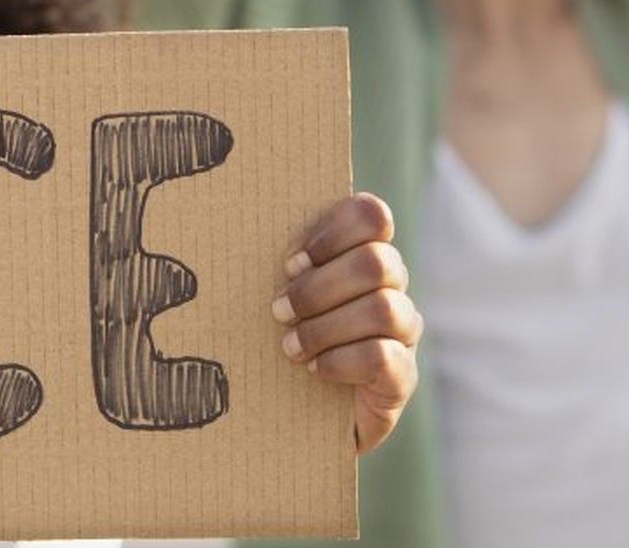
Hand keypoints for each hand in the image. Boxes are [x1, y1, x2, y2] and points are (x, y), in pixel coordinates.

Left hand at [271, 193, 421, 454]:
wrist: (294, 413)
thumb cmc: (275, 336)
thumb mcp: (274, 293)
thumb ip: (274, 263)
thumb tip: (226, 225)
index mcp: (360, 254)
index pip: (371, 215)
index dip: (334, 231)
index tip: (291, 263)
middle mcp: (391, 288)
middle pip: (377, 262)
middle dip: (319, 288)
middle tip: (278, 311)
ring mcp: (402, 332)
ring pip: (383, 308)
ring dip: (325, 327)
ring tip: (289, 347)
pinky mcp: (402, 376)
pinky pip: (382, 356)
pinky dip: (339, 361)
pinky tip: (314, 370)